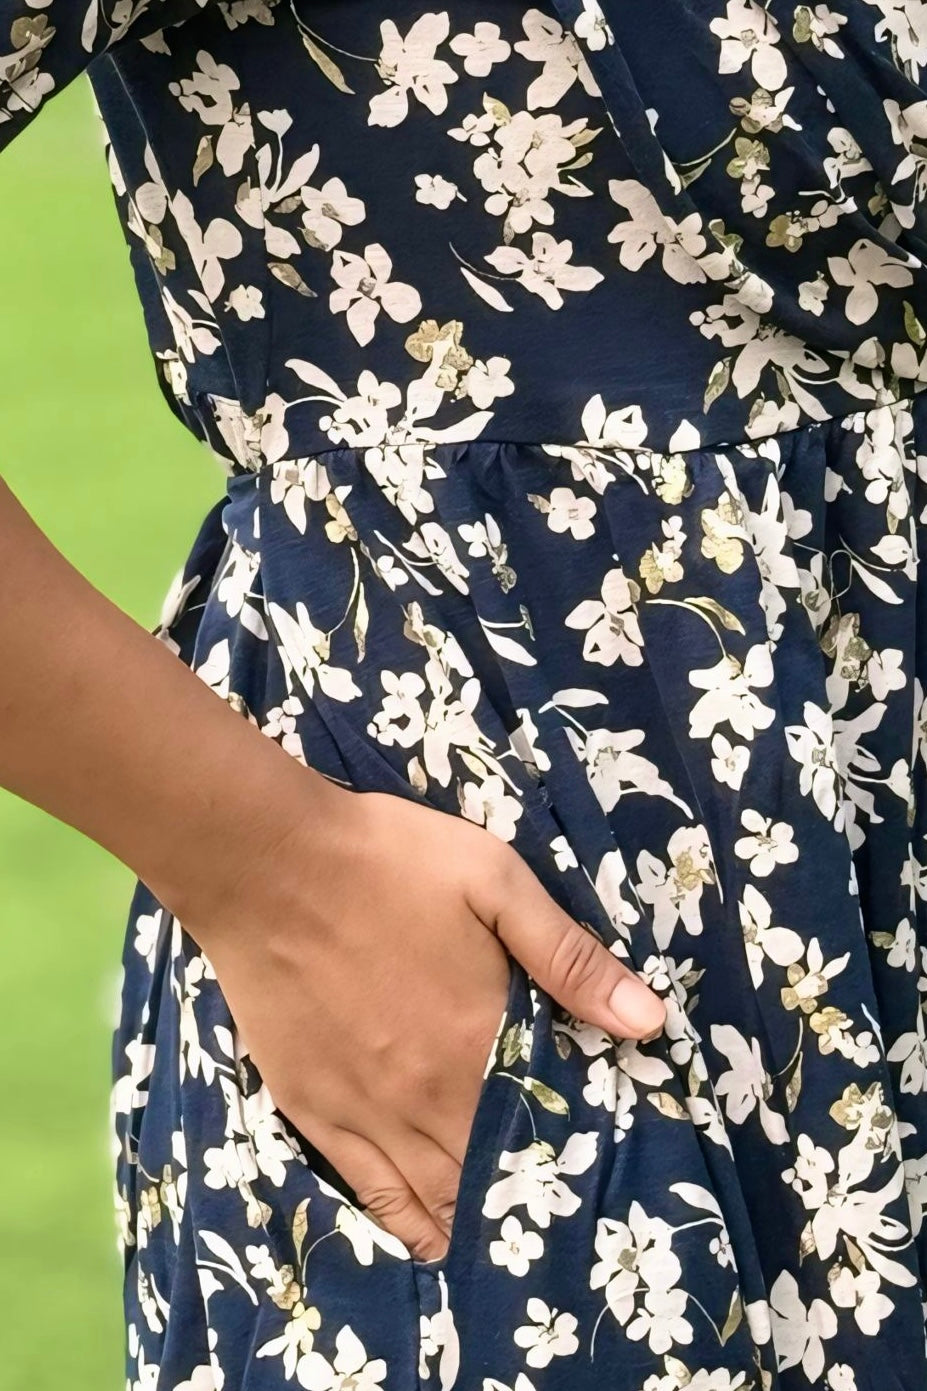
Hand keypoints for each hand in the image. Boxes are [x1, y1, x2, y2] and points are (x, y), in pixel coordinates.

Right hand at [189, 784, 665, 1263]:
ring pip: (440, 1197)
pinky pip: (373, 1196)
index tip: (610, 1166)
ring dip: (481, 1221)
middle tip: (570, 1211)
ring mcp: (368, 1113)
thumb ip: (569, 956)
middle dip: (537, 1191)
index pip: (550, 1121)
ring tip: (515, 1239)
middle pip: (498, 1169)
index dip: (582, 1149)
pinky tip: (436, 1244)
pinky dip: (410, 1229)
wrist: (269, 863)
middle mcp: (429, 1094)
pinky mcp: (316, 1111)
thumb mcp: (494, 881)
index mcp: (481, 1039)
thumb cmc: (388, 862)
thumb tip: (650, 1022)